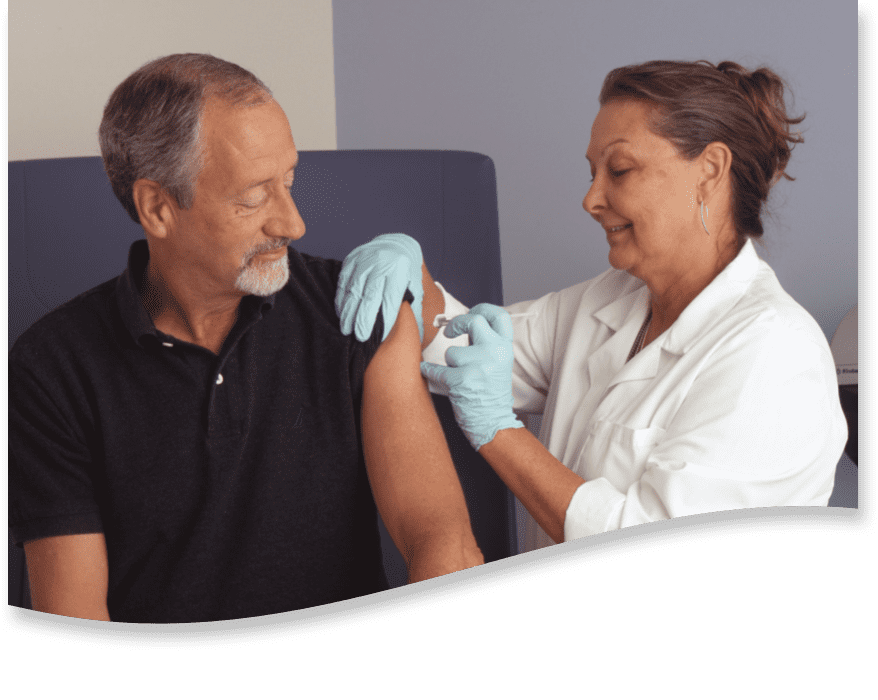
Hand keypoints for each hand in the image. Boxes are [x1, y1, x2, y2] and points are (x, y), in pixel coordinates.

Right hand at [335, 233, 423, 342]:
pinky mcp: (351, 259)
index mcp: (400, 270)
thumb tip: (417, 336)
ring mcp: (364, 260)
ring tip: (346, 329)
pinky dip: (341, 299)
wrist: (396, 246)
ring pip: (353, 290)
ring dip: (349, 312)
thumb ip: (415, 309)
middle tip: (360, 336)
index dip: (385, 319)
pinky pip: (343, 282)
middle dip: (363, 318)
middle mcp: (381, 263)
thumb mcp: (416, 287)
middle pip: (370, 295)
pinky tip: (342, 313)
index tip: (380, 337)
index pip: (391, 299)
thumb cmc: (407, 272)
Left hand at [420, 303, 523, 450]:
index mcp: (506, 348)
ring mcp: (479, 366)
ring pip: (452, 352)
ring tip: (457, 377)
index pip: (499, 316)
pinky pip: (436, 369)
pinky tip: (429, 373)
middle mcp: (495, 353)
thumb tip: (462, 322)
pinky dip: (429, 372)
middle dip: (456, 323)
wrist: (493, 423)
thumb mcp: (497, 363)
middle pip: (473, 320)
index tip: (471, 311)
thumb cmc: (490, 393)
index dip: (482, 308)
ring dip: (449, 364)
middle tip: (448, 332)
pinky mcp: (462, 380)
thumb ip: (484, 343)